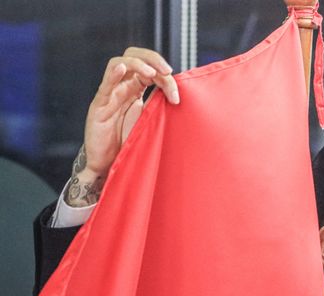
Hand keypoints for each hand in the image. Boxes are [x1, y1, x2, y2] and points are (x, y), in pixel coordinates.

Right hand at [83, 47, 179, 176]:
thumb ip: (158, 106)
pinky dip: (114, 73)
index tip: (176, 95)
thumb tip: (178, 95)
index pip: (150, 69)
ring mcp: (109, 94)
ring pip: (119, 64)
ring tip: (152, 72)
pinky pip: (105, 84)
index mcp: (135, 89)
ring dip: (138, 64)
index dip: (165, 76)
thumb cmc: (128, 142)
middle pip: (133, 57)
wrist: (110, 163)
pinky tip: (123, 68)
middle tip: (168, 71)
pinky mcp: (99, 105)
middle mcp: (121, 86)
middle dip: (153, 59)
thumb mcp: (150, 121)